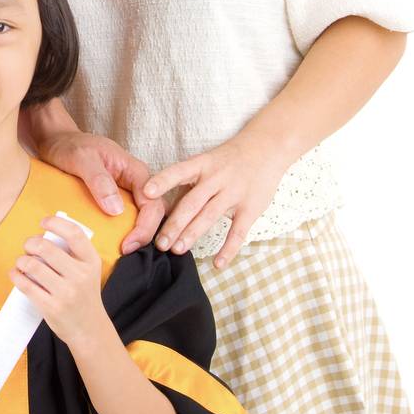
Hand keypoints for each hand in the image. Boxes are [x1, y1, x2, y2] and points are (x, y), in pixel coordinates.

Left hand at [9, 215, 108, 349]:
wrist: (89, 329)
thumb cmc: (84, 295)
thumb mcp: (88, 271)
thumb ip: (72, 253)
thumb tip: (42, 236)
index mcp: (91, 261)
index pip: (74, 233)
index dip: (55, 223)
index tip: (43, 223)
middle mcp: (80, 275)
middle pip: (46, 247)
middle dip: (30, 243)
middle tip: (28, 247)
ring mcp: (66, 293)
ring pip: (32, 265)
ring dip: (21, 260)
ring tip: (22, 263)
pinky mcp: (51, 307)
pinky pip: (26, 285)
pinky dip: (16, 276)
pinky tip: (16, 274)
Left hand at [33, 131, 163, 252]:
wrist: (56, 141)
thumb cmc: (69, 146)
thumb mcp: (82, 159)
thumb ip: (99, 180)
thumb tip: (116, 210)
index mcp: (135, 171)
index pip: (152, 203)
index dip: (145, 227)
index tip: (128, 244)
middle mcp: (137, 182)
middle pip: (154, 212)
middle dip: (145, 235)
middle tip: (126, 252)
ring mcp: (127, 191)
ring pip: (144, 217)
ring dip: (139, 235)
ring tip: (123, 252)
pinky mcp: (116, 199)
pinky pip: (129, 217)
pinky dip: (126, 232)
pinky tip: (114, 244)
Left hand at [144, 131, 287, 269]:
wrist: (267, 149)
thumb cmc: (228, 160)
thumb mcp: (207, 163)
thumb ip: (188, 184)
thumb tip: (163, 209)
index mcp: (202, 164)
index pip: (179, 172)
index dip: (162, 181)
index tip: (146, 192)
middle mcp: (216, 178)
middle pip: (192, 203)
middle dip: (174, 224)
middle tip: (160, 243)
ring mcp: (234, 193)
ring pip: (209, 216)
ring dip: (192, 234)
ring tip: (177, 250)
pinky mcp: (250, 208)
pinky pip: (238, 232)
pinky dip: (228, 249)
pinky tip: (217, 264)